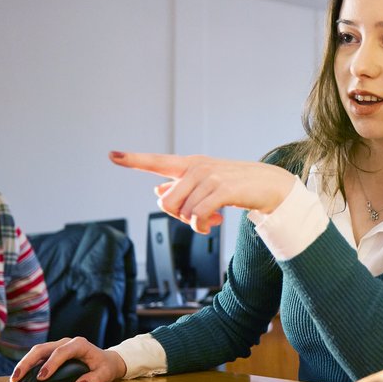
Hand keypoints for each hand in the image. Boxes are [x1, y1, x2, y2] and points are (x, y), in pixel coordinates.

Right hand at [10, 337, 126, 381]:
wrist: (105, 360)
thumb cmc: (105, 366)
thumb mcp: (105, 373)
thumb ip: (94, 379)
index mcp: (79, 345)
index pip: (62, 352)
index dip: (51, 364)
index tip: (41, 377)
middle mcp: (65, 343)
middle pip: (43, 349)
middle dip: (28, 362)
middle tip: (17, 377)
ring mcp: (57, 347)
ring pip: (36, 352)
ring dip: (24, 364)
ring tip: (14, 380)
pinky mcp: (51, 354)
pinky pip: (37, 358)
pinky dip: (27, 367)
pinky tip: (19, 378)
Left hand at [109, 151, 295, 232]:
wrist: (270, 185)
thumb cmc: (236, 185)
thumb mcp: (207, 183)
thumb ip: (181, 186)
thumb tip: (157, 190)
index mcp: (189, 164)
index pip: (156, 161)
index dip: (133, 159)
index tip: (112, 155)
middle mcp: (196, 167)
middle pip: (167, 201)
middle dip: (179, 217)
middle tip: (198, 218)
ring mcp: (210, 177)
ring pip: (183, 212)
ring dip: (196, 224)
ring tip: (211, 220)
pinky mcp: (222, 189)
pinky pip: (198, 216)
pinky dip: (203, 226)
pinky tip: (215, 223)